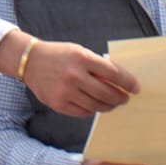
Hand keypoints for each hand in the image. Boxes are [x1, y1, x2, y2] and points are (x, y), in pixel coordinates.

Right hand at [0, 31, 137, 116]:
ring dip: (108, 106)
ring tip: (112, 103)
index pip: (113, 73)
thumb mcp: (80, 52)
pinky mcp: (58, 104)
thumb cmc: (60, 55)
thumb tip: (120, 81)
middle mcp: (74, 76)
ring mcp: (65, 92)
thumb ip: (98, 65)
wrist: (30, 61)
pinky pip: (83, 112)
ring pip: (96, 106)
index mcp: (82, 58)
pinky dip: (92, 110)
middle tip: (125, 99)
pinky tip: (96, 106)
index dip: (128, 83)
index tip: (136, 88)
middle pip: (107, 93)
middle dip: (120, 98)